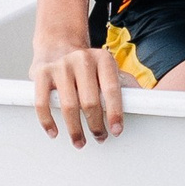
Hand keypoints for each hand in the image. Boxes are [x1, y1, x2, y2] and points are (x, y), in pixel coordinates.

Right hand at [29, 28, 124, 147]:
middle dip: (96, 125)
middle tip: (99, 137)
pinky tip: (55, 132)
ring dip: (75, 129)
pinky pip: (44, 103)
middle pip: (90, 101)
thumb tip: (143, 103)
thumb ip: (123, 83)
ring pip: (69, 106)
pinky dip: (48, 121)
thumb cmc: (87, 66)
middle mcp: (82, 59)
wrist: (58, 44)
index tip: (116, 130)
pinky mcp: (42, 72)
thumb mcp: (106, 68)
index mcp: (103, 58)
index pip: (111, 89)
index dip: (115, 112)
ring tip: (80, 141)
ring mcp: (61, 65)